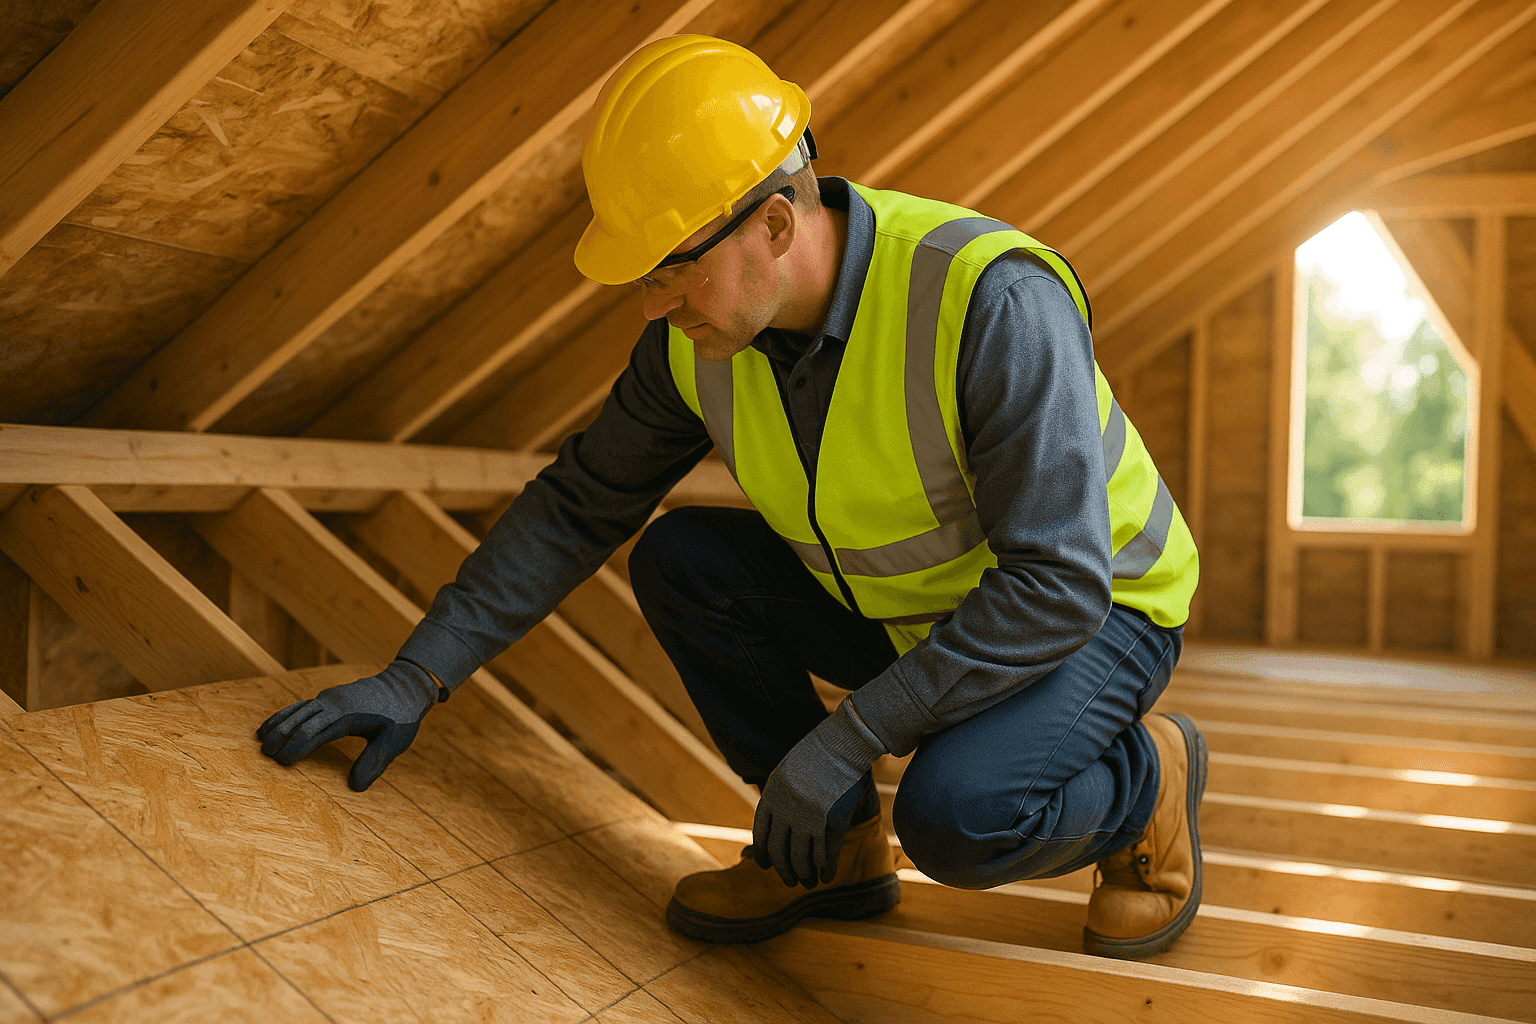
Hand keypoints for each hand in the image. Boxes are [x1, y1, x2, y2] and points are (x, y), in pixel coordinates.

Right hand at [256, 660, 441, 790]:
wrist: (407, 685)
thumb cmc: (401, 716)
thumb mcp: (394, 740)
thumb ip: (375, 762)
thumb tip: (355, 787)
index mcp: (347, 715)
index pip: (314, 731)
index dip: (297, 747)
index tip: (282, 763)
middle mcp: (334, 703)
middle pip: (300, 720)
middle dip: (281, 737)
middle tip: (265, 756)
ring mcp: (330, 698)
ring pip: (297, 710)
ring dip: (279, 724)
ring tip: (261, 741)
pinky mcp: (329, 697)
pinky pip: (302, 706)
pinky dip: (285, 714)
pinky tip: (272, 725)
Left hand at [753, 701, 884, 887]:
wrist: (842, 743)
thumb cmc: (817, 755)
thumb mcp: (787, 771)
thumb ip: (779, 795)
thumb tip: (775, 818)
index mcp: (772, 796)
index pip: (761, 834)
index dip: (763, 854)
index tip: (766, 866)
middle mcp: (786, 810)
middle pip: (779, 851)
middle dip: (784, 870)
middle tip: (790, 881)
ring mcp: (809, 816)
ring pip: (801, 857)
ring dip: (804, 874)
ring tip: (808, 882)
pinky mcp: (831, 820)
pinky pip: (824, 852)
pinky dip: (824, 868)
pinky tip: (826, 876)